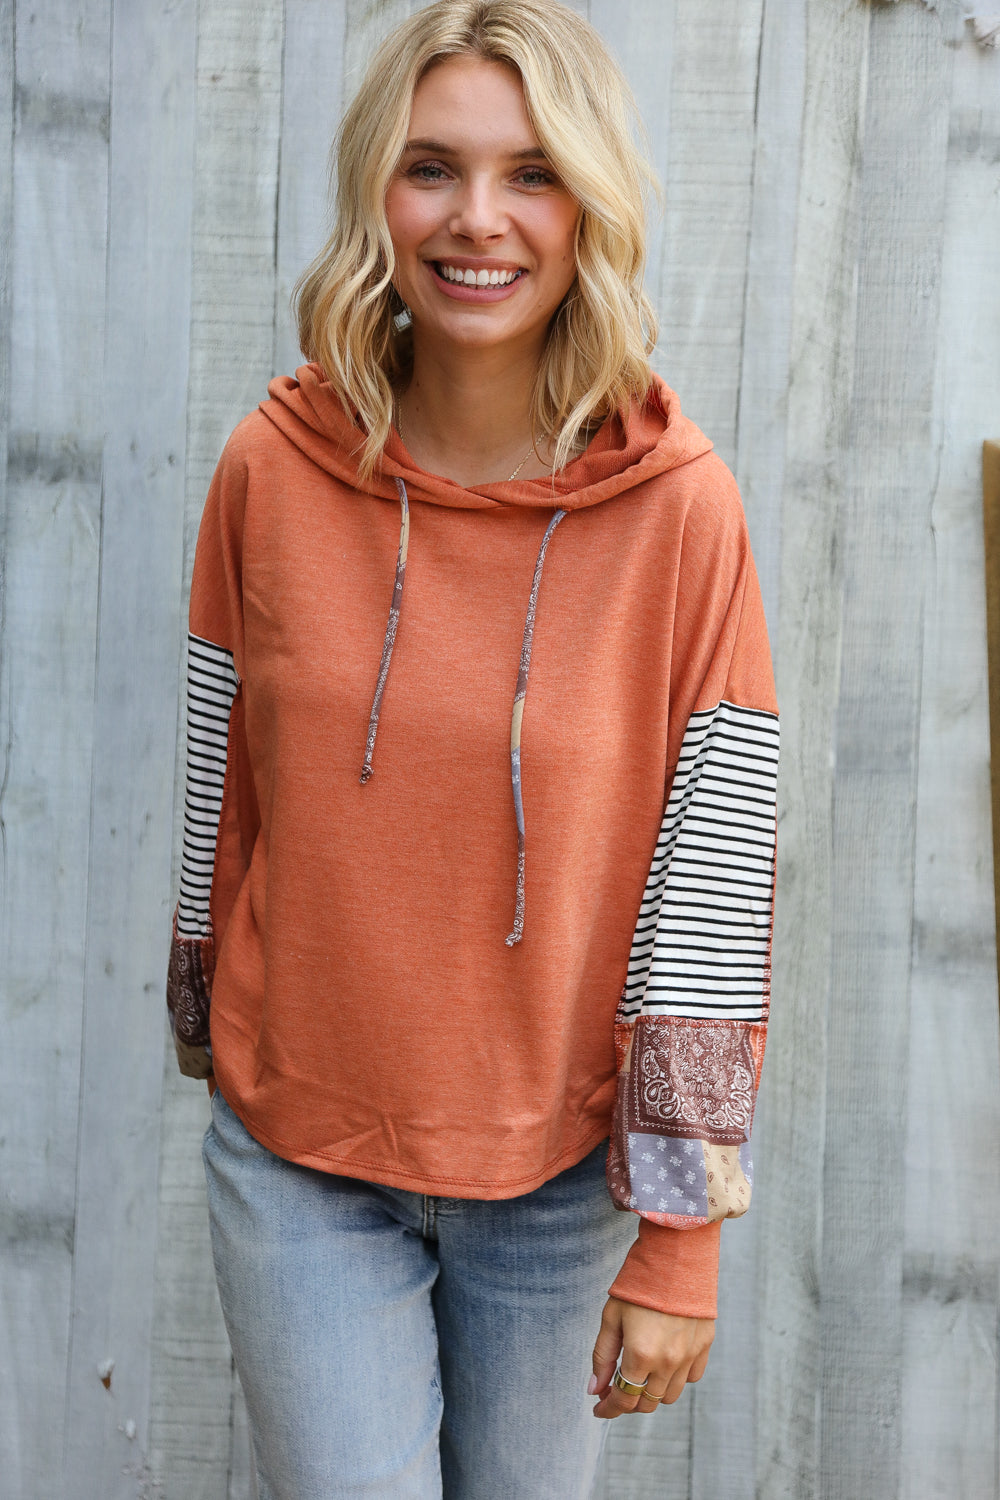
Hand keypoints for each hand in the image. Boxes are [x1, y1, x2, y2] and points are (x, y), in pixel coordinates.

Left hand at [589, 1296, 713, 1417]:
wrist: (676, 1256)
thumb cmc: (639, 1284)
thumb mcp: (611, 1317)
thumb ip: (602, 1357)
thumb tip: (594, 1389)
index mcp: (641, 1355)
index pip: (624, 1399)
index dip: (609, 1409)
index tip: (599, 1409)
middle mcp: (668, 1362)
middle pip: (647, 1403)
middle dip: (628, 1401)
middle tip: (615, 1388)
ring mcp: (690, 1356)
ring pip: (669, 1396)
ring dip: (651, 1394)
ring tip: (639, 1375)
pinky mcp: (705, 1346)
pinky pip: (691, 1378)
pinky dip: (675, 1379)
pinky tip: (664, 1362)